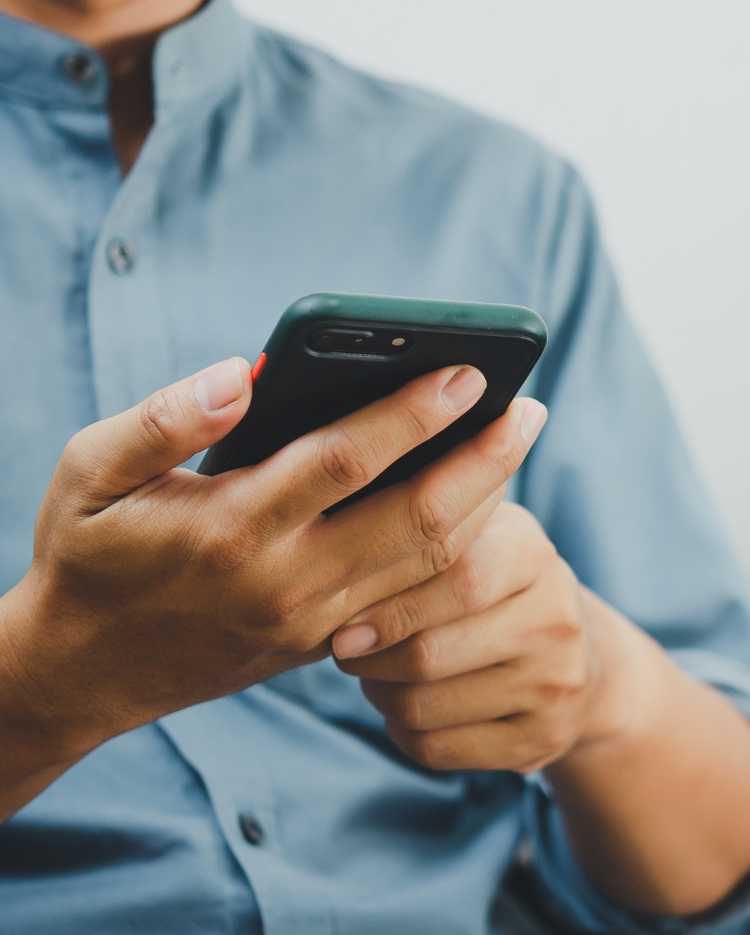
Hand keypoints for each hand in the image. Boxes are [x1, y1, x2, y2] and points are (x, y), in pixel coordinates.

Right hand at [1, 356, 545, 765]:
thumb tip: (239, 374)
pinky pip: (409, 595)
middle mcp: (285, 583)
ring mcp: (310, 622)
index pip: (344, 460)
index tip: (467, 369)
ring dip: (481, 503)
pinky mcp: (320, 644)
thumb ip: (163, 419)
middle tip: (529, 407)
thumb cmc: (87, 557)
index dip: (411, 412)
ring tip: (514, 447)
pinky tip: (472, 502)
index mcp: (230, 528)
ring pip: (426, 565)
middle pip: (414, 520)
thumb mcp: (90, 473)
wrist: (85, 671)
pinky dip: (451, 548)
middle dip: (482, 460)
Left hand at [334, 500, 631, 772]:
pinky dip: (400, 731)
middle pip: (429, 654)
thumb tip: (334, 562)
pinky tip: (401, 707)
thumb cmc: (492, 583)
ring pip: (423, 708)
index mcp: (530, 554)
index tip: (341, 624)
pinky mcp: (541, 741)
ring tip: (372, 675)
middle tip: (344, 651)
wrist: (576, 651)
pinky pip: (437, 749)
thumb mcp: (473, 538)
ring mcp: (554, 685)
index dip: (388, 608)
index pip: (455, 579)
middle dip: (368, 660)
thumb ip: (415, 537)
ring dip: (378, 695)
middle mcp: (554, 619)